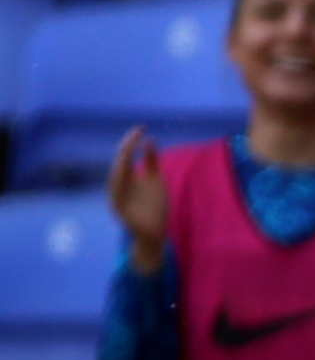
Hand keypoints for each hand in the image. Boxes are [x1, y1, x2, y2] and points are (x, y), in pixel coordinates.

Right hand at [107, 127, 168, 273]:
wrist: (155, 231)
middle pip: (118, 164)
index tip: (141, 128)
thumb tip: (150, 140)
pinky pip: (116, 194)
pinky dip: (119, 182)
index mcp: (126, 179)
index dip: (131, 142)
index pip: (126, 157)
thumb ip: (152, 162)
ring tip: (128, 146)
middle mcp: (118, 187)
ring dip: (121, 162)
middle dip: (126, 148)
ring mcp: (116, 198)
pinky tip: (124, 169)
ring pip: (114, 177)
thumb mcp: (155, 180)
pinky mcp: (118, 210)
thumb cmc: (154, 205)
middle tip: (135, 134)